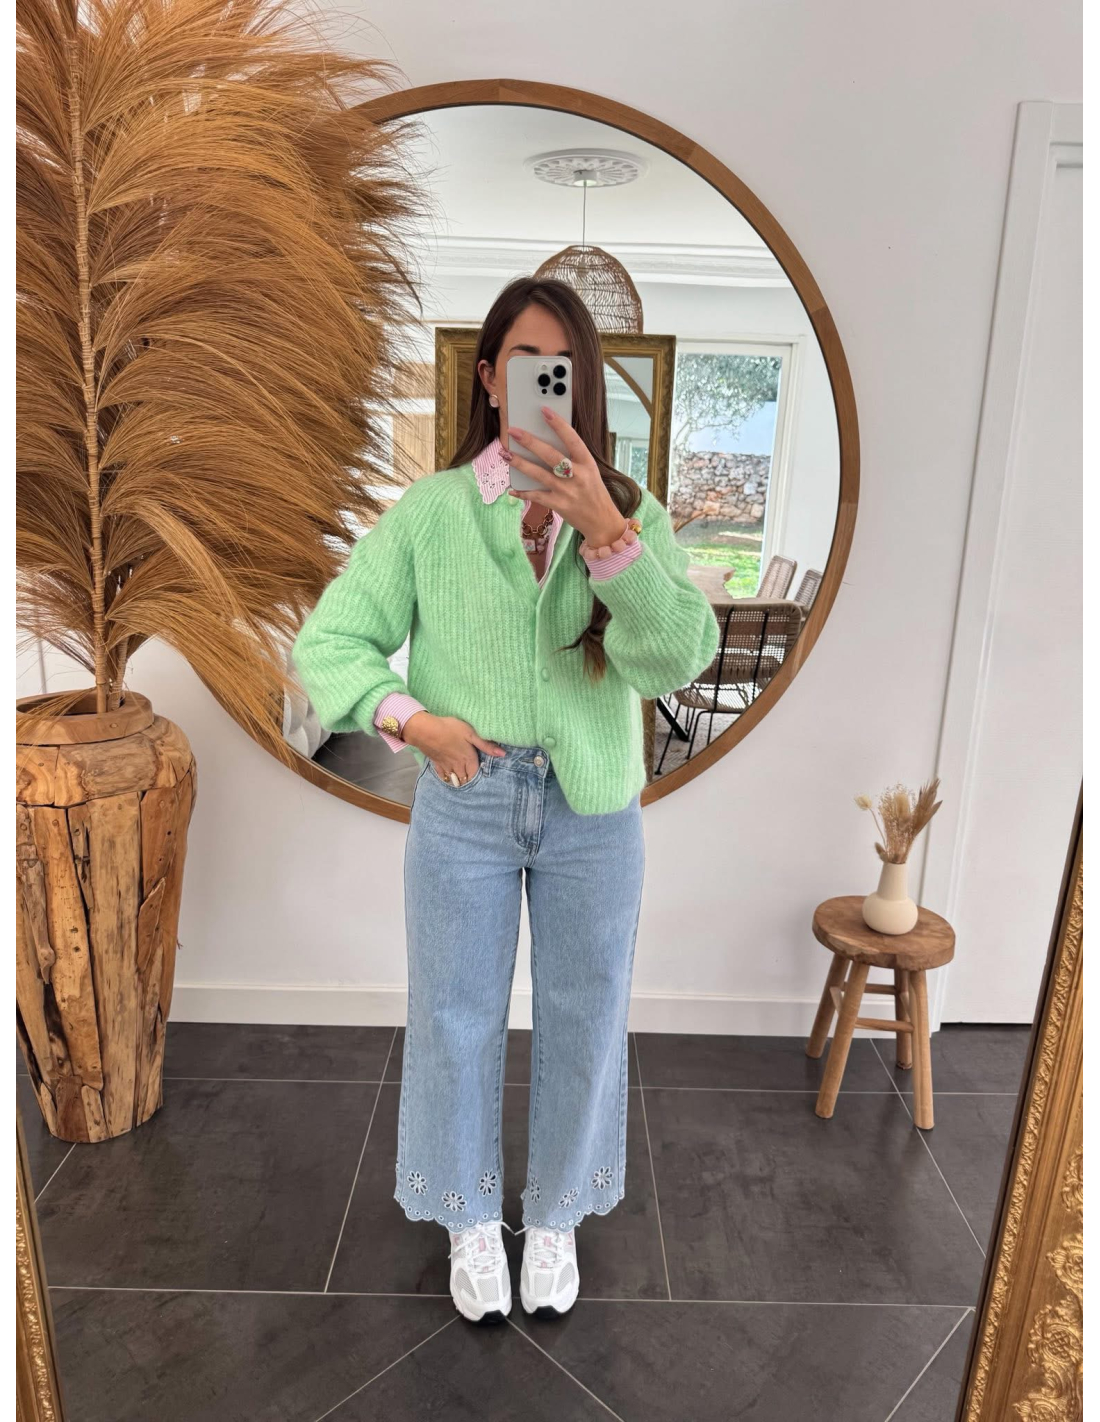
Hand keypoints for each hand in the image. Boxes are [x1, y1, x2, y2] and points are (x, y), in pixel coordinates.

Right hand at [402, 712, 503, 783]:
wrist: (425, 730)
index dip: (480, 777)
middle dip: (470, 781)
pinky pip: (443, 776)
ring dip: (459, 782)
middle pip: (465, 779)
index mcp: (468, 759)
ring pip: (454, 780)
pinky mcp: (436, 764)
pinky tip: (448, 778)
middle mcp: (458, 766)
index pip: (476, 775)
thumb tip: (503, 754)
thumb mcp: (471, 733)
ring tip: (463, 782)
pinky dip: (447, 778)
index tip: (483, 777)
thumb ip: (486, 745)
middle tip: (473, 781)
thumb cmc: (450, 729)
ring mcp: (446, 766)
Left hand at [505, 407, 627, 546]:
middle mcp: (578, 476)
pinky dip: (523, 492)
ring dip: (520, 463)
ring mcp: (567, 492)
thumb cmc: (594, 493)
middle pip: (551, 455)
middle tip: (513, 431)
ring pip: (539, 474)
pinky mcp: (559, 505)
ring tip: (505, 453)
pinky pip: (536, 496)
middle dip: (530, 442)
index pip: (572, 439)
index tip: (544, 411)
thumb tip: (546, 443)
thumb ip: (573, 458)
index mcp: (587, 463)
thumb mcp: (590, 471)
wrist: (602, 521)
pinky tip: (512, 489)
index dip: (558, 424)